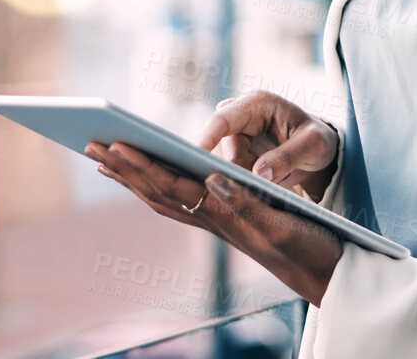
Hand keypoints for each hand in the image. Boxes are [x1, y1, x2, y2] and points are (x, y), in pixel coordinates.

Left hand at [83, 139, 342, 305]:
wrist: (327, 273)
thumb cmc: (311, 247)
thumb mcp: (283, 223)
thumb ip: (247, 203)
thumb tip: (211, 177)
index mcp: (223, 216)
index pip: (172, 186)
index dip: (141, 165)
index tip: (114, 144)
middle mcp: (212, 220)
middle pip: (156, 192)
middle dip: (123, 167)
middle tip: (89, 143)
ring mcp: (216, 223)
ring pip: (163, 198)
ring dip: (132, 177)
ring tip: (104, 158)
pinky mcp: (225, 222)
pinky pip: (180, 202)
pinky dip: (156, 185)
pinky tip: (147, 177)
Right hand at [197, 90, 339, 202]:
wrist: (318, 150)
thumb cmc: (317, 140)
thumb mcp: (314, 145)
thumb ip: (288, 157)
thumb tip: (258, 174)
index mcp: (257, 104)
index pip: (222, 119)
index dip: (206, 137)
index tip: (195, 157)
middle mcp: (239, 117)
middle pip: (220, 149)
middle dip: (236, 171)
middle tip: (260, 188)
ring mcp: (234, 137)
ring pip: (224, 166)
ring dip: (243, 180)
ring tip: (274, 183)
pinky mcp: (234, 155)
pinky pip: (230, 174)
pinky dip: (244, 185)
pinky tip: (264, 187)